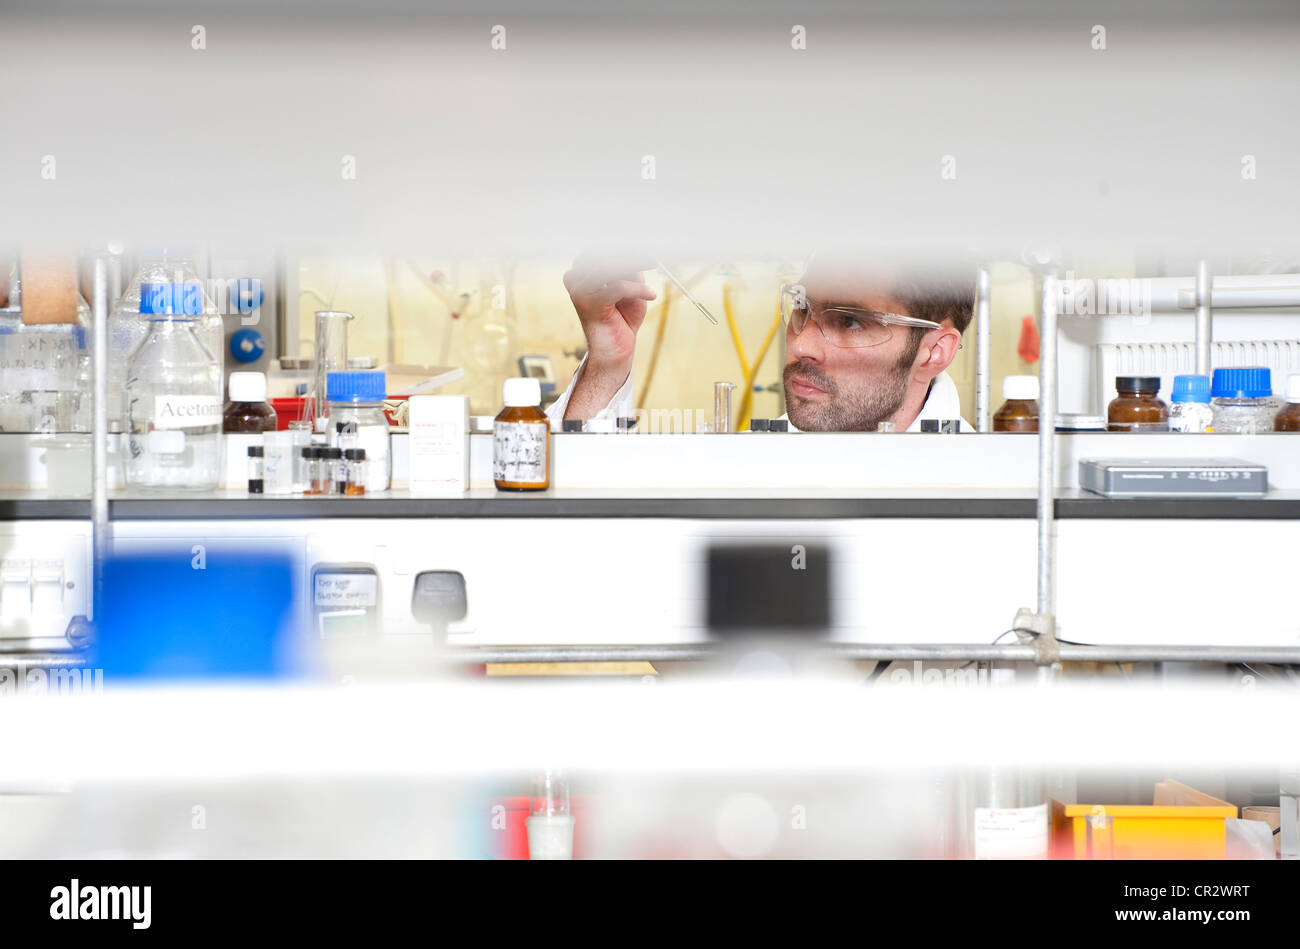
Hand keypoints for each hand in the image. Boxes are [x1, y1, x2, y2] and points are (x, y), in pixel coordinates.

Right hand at [561, 254, 657, 372]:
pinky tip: (651, 295)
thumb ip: (629, 268)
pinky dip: (638, 289)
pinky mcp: (589, 304)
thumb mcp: (630, 286)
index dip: (623, 244)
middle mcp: (575, 278)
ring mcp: (579, 290)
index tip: (645, 243)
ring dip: (635, 267)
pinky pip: (618, 287)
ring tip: (653, 267)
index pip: (601, 247)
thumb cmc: (622, 318)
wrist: (615, 350)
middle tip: (652, 255)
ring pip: (608, 267)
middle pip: (603, 253)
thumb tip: (638, 250)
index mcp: (581, 271)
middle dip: (630, 253)